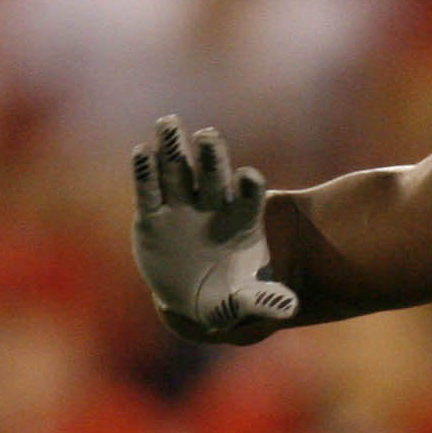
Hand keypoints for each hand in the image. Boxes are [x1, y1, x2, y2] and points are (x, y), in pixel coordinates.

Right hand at [132, 119, 299, 344]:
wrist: (192, 299)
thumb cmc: (227, 296)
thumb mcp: (244, 303)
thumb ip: (263, 300)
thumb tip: (289, 308)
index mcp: (240, 220)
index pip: (248, 196)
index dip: (248, 186)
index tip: (247, 178)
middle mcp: (211, 206)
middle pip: (212, 174)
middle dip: (211, 154)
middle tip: (207, 135)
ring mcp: (181, 208)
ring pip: (178, 171)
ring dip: (174, 148)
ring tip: (168, 124)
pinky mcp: (152, 216)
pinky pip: (149, 191)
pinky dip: (145, 172)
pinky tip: (142, 152)